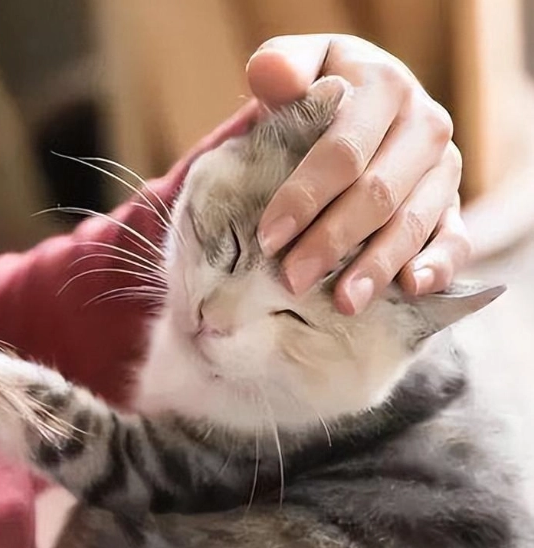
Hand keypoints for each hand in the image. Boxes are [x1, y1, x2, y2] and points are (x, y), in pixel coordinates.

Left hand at [249, 34, 470, 314]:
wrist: (362, 100)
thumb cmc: (318, 90)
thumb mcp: (298, 67)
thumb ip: (281, 69)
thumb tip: (271, 76)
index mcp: (384, 88)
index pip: (343, 151)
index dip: (304, 197)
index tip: (269, 237)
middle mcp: (423, 126)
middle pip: (377, 193)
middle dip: (332, 241)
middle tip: (292, 279)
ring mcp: (444, 167)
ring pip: (412, 222)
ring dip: (376, 266)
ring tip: (342, 302)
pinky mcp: (453, 202)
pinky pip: (456, 237)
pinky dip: (437, 266)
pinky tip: (409, 289)